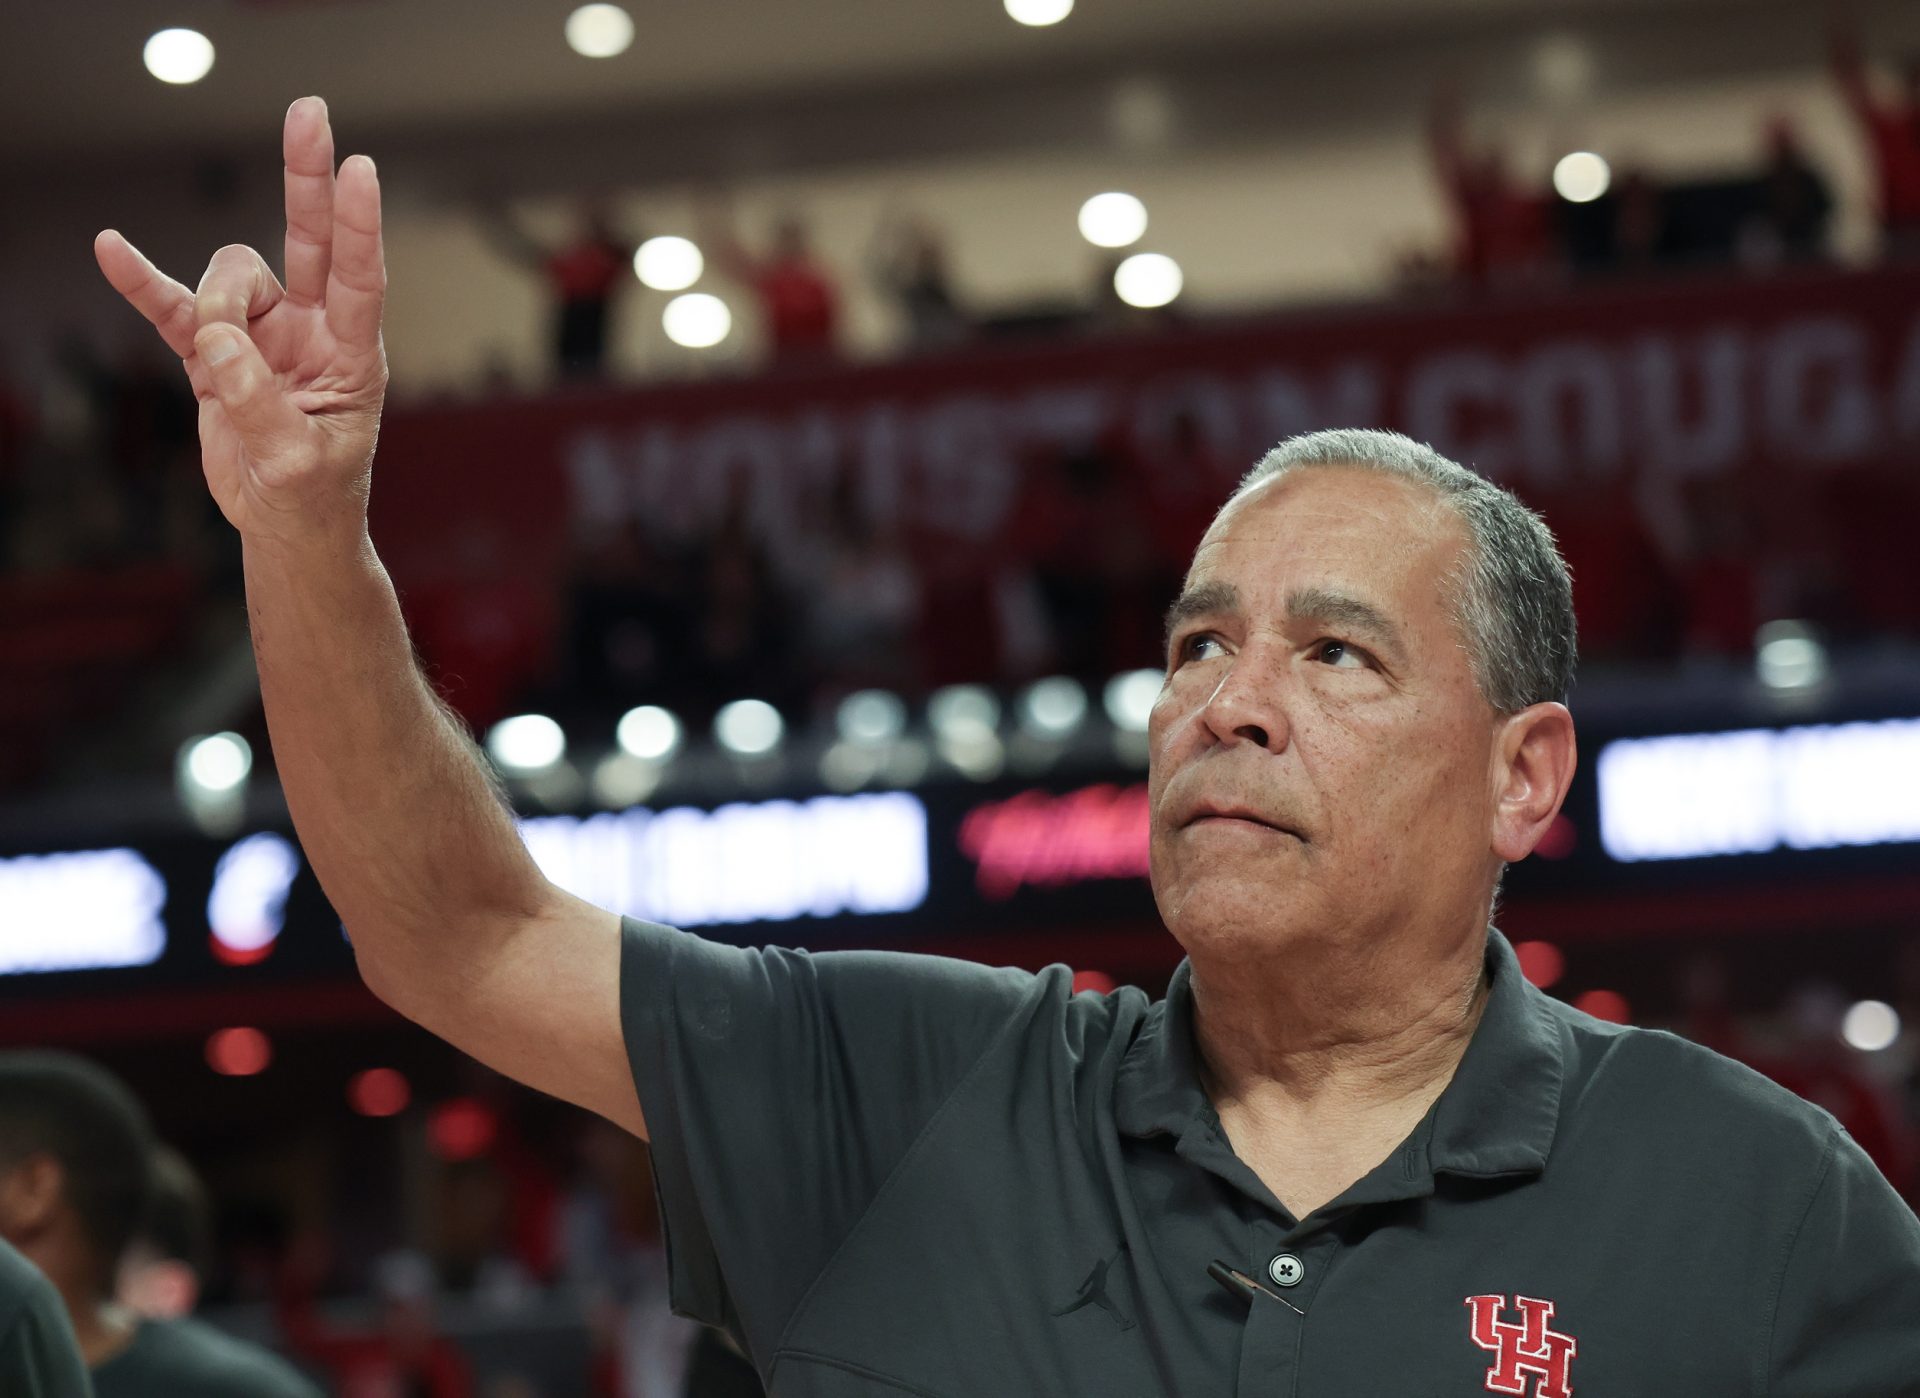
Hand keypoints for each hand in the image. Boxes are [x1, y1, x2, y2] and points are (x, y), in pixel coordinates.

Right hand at [94, 96, 386, 548]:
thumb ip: (258, 402)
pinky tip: (111, 250)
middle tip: (311, 112)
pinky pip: (172, 306)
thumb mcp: (295, 463)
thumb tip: (216, 339)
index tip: (361, 168)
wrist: (284, 524)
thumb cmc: (312, 496)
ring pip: (229, 277)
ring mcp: (261, 333)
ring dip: (213, 306)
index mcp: (352, 354)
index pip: (358, 276)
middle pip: (308, 238)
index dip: (359, 223)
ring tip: (214, 361)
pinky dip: (143, 282)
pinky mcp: (213, 351)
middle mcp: (310, 330)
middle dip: (307, 177)